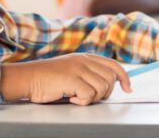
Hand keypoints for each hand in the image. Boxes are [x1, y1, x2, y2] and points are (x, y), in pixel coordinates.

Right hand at [0, 53, 130, 105]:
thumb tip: (109, 84)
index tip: (128, 89)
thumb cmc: (49, 78)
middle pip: (110, 78)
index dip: (124, 77)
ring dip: (92, 98)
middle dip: (104, 93)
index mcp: (86, 57)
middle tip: (88, 97)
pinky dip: (81, 102)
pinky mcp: (72, 79)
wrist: (29, 78)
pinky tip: (70, 98)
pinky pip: (89, 95)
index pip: (113, 64)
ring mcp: (78, 68)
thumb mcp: (72, 69)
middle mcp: (84, 60)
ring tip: (76, 97)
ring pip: (103, 88)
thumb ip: (88, 72)